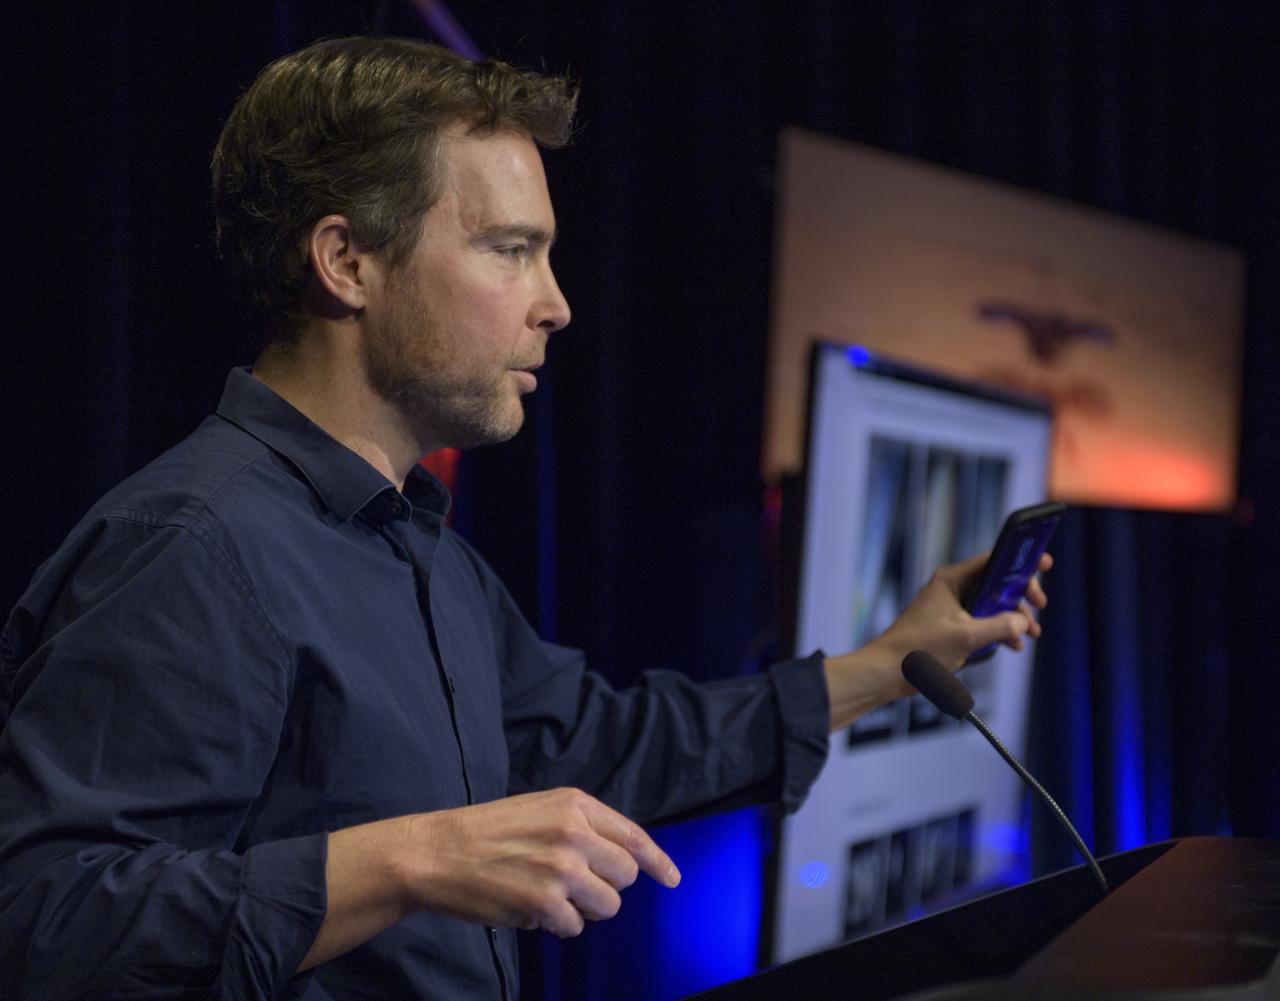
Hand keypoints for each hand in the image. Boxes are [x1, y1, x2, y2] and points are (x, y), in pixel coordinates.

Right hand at [400, 787, 679, 937]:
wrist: (438, 852)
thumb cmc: (487, 832)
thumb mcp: (540, 810)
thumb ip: (582, 826)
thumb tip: (623, 858)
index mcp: (576, 804)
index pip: (633, 836)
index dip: (657, 862)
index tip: (672, 879)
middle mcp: (576, 832)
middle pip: (626, 876)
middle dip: (606, 887)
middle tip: (573, 886)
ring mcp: (563, 868)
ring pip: (608, 905)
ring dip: (583, 909)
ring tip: (550, 897)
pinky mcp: (545, 902)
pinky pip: (575, 927)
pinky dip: (556, 925)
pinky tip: (530, 908)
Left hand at [822, 551, 1050, 729]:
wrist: (889, 670)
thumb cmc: (918, 649)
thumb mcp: (967, 637)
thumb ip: (999, 626)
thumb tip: (1021, 621)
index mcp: (952, 579)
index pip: (993, 559)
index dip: (1021, 560)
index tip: (1044, 564)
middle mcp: (952, 588)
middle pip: (997, 582)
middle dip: (1020, 597)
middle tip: (1039, 608)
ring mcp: (952, 606)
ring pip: (992, 604)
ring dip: (1012, 618)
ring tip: (1029, 634)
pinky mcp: (951, 624)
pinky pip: (982, 621)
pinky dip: (998, 630)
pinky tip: (1012, 645)